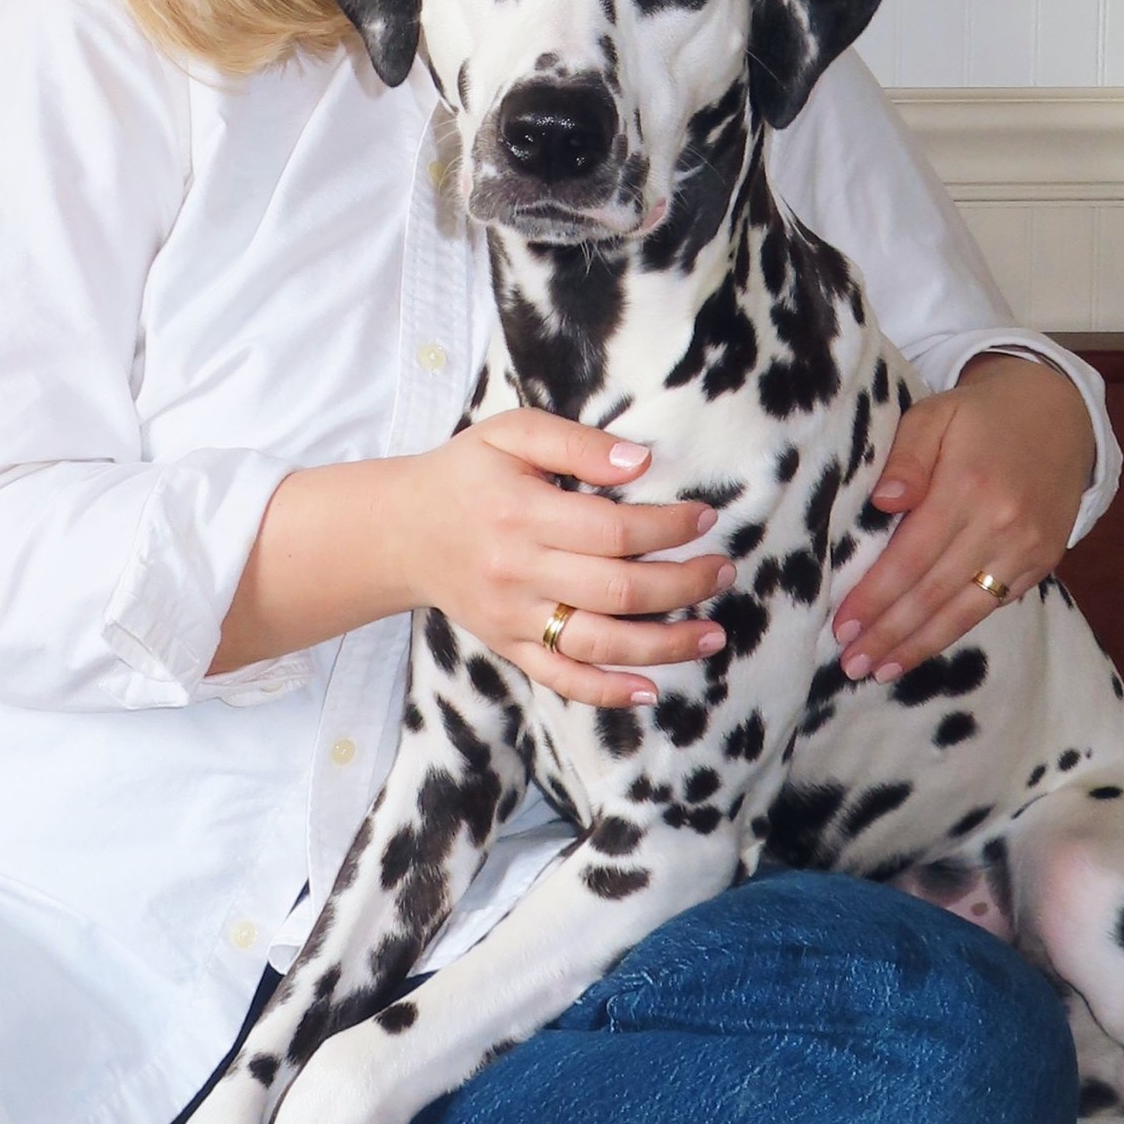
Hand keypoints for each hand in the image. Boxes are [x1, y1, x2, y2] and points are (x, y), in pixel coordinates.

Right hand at [393, 410, 725, 712]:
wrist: (400, 531)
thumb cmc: (467, 473)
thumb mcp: (511, 432)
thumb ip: (575, 442)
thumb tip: (640, 462)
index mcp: (522, 513)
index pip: (612, 529)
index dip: (667, 527)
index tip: (705, 518)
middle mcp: (519, 571)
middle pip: (616, 589)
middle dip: (682, 584)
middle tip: (723, 571)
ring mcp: (514, 616)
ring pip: (598, 642)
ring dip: (663, 645)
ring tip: (713, 634)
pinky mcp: (508, 646)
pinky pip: (561, 678)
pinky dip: (607, 691)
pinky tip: (651, 690)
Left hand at [832, 354, 1094, 685]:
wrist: (1057, 415)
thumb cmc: (977, 416)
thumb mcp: (935, 414)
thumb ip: (905, 456)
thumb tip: (883, 502)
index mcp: (969, 486)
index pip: (911, 557)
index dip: (875, 597)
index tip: (841, 626)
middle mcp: (1003, 525)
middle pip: (934, 593)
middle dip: (888, 633)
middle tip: (851, 664)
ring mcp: (1027, 549)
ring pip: (964, 611)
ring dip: (918, 646)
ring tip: (879, 671)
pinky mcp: (1042, 563)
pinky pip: (991, 605)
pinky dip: (954, 631)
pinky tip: (922, 647)